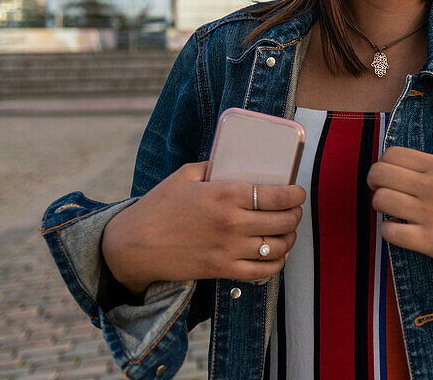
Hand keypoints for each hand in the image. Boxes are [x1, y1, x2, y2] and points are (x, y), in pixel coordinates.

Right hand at [101, 162, 305, 295]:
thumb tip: (237, 162)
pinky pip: (262, 271)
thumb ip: (215, 166)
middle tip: (294, 210)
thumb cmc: (158, 206)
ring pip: (278, 246)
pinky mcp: (222, 269)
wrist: (133, 245)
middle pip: (284, 221)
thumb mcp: (186, 175)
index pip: (279, 196)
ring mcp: (229, 249)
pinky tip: (276, 254)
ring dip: (289, 238)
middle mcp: (233, 223)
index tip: (298, 193)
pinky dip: (276, 263)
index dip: (296, 195)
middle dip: (295, 214)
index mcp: (226, 194)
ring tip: (287, 231)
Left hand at [366, 147, 432, 292]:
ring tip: (396, 216)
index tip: (389, 180)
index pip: (391, 154)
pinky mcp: (430, 241)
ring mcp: (430, 213)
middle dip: (375, 186)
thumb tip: (387, 171)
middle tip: (386, 197)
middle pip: (379, 173)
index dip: (383, 167)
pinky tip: (404, 233)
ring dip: (382, 210)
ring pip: (380, 200)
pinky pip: (388, 232)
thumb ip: (426, 172)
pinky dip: (390, 233)